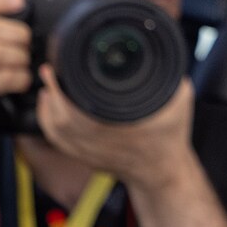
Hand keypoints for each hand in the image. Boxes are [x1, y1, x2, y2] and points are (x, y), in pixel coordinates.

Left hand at [36, 67, 193, 193]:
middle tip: (48, 73)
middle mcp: (96, 140)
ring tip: (48, 89)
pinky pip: (57, 140)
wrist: (161, 171)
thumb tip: (166, 55)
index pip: (74, 107)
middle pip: (57, 118)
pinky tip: (50, 112)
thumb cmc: (170, 138)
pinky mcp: (83, 157)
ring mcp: (86, 151)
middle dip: (49, 93)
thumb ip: (172, 77)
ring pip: (53, 130)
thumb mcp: (180, 101)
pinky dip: (49, 124)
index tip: (53, 70)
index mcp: (115, 127)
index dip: (58, 88)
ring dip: (46, 109)